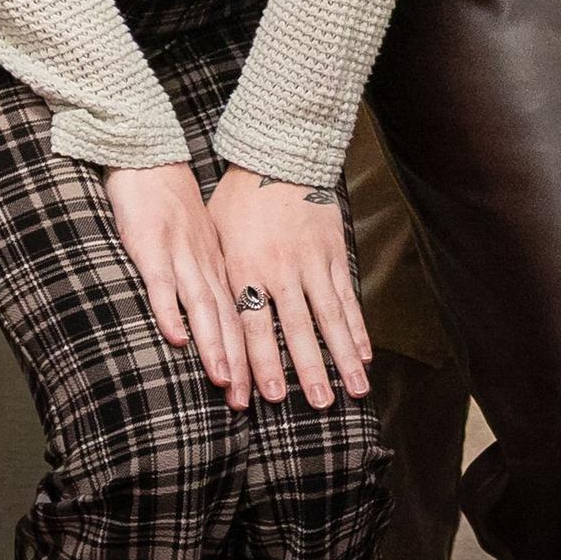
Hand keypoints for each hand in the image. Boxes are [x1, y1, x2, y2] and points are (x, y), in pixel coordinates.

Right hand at [104, 163, 247, 409]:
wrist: (152, 163)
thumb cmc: (174, 209)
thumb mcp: (201, 246)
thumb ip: (209, 279)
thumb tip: (219, 319)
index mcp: (221, 267)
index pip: (244, 319)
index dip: (254, 357)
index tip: (263, 394)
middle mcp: (207, 266)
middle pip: (230, 321)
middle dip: (239, 364)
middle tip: (248, 402)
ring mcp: (181, 257)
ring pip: (203, 308)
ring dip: (214, 345)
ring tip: (224, 380)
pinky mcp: (153, 248)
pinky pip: (162, 284)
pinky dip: (169, 311)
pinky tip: (175, 338)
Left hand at [206, 167, 371, 408]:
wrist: (277, 154)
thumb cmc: (237, 200)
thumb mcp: (214, 238)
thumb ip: (215, 280)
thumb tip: (196, 323)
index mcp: (245, 268)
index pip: (251, 326)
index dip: (259, 363)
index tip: (266, 397)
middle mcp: (280, 270)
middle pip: (296, 328)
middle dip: (309, 369)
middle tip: (319, 405)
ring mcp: (312, 261)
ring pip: (329, 316)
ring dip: (342, 355)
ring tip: (356, 389)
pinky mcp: (334, 251)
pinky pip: (346, 294)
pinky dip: (356, 325)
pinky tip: (364, 353)